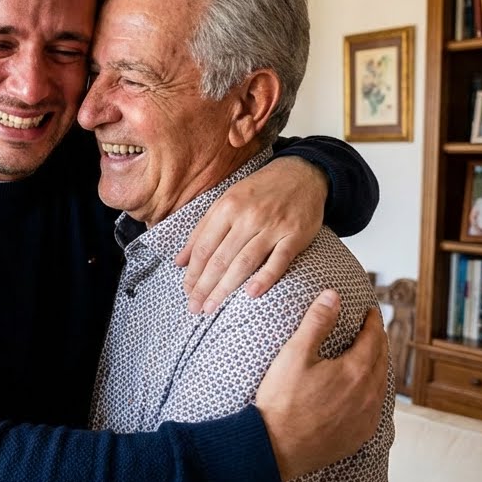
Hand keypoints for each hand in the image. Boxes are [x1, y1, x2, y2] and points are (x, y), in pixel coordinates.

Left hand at [176, 156, 326, 313]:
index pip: (203, 247)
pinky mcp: (295, 235)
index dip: (193, 273)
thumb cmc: (260, 191)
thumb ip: (202, 231)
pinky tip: (251, 294)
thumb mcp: (226, 202)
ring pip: (244, 262)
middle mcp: (248, 217)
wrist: (302, 173)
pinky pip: (279, 260)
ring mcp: (273, 226)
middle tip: (195, 308)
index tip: (187, 292)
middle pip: (220, 258)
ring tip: (212, 308)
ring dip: (225, 288)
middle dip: (204, 286)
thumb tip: (179, 262)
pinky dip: (266, 277)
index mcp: (227, 208)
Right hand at [254, 291, 386, 481]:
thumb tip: (333, 296)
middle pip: (382, 361)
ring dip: (378, 367)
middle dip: (378, 342)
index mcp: (356, 371)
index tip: (370, 312)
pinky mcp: (359, 435)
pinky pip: (375, 408)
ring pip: (381, 385)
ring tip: (370, 358)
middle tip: (372, 331)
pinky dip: (373, 393)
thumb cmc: (282, 401)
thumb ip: (316, 322)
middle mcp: (369, 394)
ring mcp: (366, 418)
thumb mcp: (295, 355)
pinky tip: (364, 392)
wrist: (276, 448)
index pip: (373, 338)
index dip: (372, 322)